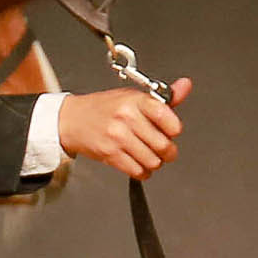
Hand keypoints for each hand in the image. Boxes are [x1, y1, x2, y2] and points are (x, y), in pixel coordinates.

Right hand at [57, 77, 190, 179]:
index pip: (167, 118)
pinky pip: (138, 171)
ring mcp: (118, 137)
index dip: (174, 129)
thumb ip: (163, 98)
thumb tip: (185, 86)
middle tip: (164, 149)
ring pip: (153, 161)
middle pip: (163, 145)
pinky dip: (143, 171)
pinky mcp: (110, 154)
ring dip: (155, 163)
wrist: (72, 120)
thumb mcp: (133, 96)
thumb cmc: (103, 108)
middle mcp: (126, 117)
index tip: (172, 131)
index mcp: (135, 100)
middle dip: (168, 152)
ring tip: (149, 155)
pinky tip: (139, 163)